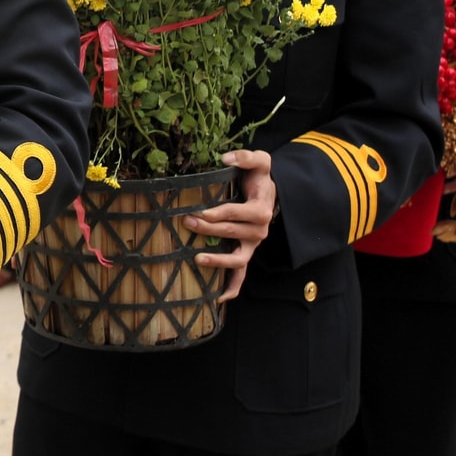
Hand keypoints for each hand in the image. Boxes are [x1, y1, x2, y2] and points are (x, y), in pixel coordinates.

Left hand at [188, 148, 275, 301]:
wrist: (270, 193)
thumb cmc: (260, 177)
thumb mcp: (260, 161)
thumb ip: (245, 157)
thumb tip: (225, 157)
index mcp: (260, 210)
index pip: (235, 213)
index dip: (216, 213)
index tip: (197, 211)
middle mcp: (259, 231)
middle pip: (230, 232)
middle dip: (207, 229)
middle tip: (185, 222)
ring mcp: (253, 246)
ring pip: (236, 258)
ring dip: (217, 260)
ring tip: (196, 258)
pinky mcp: (247, 253)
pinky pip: (241, 275)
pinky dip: (232, 287)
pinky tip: (218, 298)